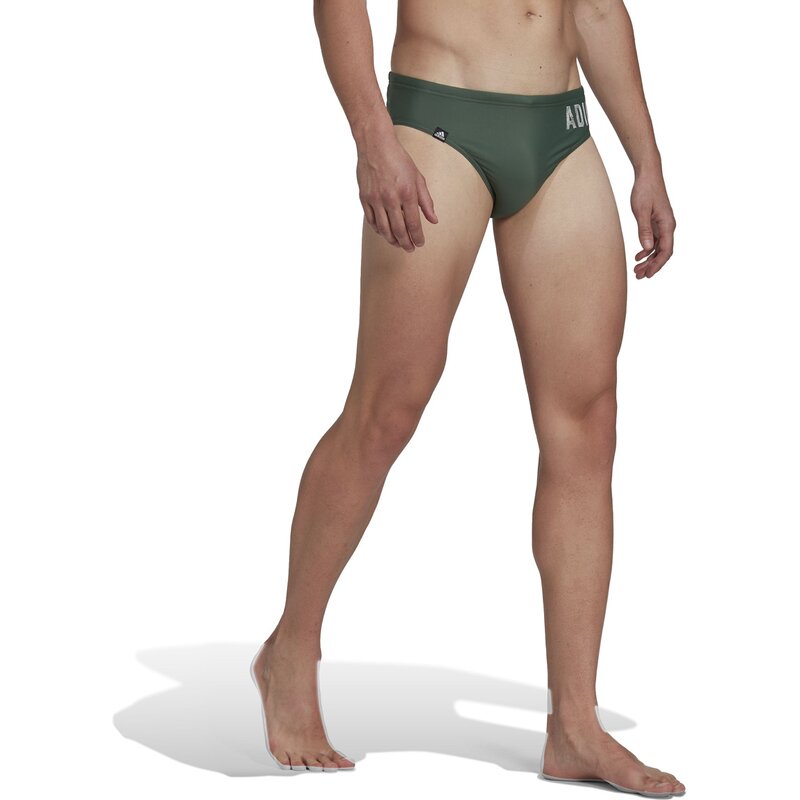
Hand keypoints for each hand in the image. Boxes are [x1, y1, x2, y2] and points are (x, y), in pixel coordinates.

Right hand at [356, 135, 437, 251]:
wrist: (375, 145)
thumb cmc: (399, 160)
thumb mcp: (418, 178)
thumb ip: (426, 201)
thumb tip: (434, 220)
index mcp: (407, 193)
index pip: (414, 224)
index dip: (417, 237)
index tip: (420, 244)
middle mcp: (390, 198)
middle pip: (399, 230)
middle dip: (405, 243)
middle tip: (410, 249)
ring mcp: (375, 199)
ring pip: (384, 229)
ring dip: (392, 240)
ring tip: (398, 244)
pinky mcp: (364, 198)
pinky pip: (371, 220)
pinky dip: (378, 229)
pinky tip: (384, 232)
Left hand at [630, 171, 675, 278]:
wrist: (648, 175)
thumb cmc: (644, 190)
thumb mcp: (641, 211)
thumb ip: (644, 230)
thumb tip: (647, 248)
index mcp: (667, 224)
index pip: (666, 251)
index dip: (657, 265)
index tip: (648, 275)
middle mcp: (668, 226)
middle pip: (663, 252)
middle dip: (652, 266)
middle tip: (639, 276)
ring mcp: (663, 225)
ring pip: (658, 248)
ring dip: (649, 260)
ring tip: (637, 270)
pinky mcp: (657, 222)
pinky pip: (654, 241)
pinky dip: (647, 250)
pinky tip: (638, 257)